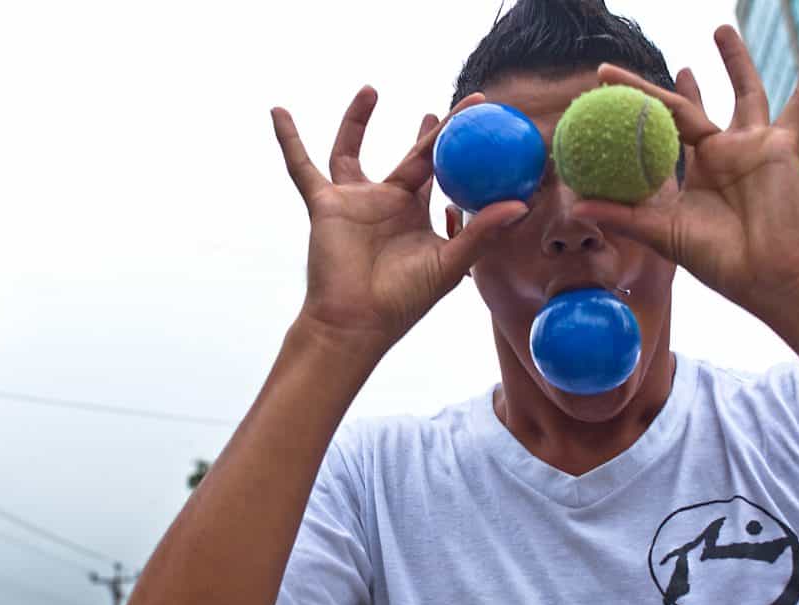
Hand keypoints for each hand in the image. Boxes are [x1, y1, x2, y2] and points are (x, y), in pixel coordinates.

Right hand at [271, 86, 527, 351]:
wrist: (357, 322)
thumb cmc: (403, 302)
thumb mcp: (449, 265)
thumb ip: (480, 232)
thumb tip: (520, 204)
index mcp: (416, 215)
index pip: (444, 173)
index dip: (460, 149)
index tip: (481, 123)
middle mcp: (386, 204)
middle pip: (410, 156)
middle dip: (429, 131)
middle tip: (445, 105)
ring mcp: (353, 202)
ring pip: (350, 151)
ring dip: (356, 120)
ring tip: (371, 88)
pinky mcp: (325, 205)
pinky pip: (301, 167)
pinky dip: (289, 140)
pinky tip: (278, 111)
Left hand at [573, 26, 798, 323]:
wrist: (770, 276)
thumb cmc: (719, 261)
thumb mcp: (662, 235)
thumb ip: (621, 216)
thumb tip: (573, 208)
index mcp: (688, 175)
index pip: (654, 136)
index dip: (631, 118)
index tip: (604, 98)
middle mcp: (718, 156)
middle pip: (688, 109)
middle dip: (666, 87)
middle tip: (644, 67)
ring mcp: (750, 147)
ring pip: (743, 92)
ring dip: (734, 61)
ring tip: (719, 28)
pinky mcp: (781, 146)